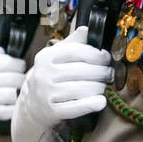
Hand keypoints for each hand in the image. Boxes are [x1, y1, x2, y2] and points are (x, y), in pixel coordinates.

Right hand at [0, 44, 25, 122]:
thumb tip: (9, 55)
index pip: (8, 63)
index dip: (19, 65)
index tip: (20, 67)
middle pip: (13, 79)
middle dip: (21, 79)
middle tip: (20, 80)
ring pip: (12, 95)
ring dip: (17, 93)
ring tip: (15, 91)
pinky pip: (8, 111)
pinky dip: (14, 108)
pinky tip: (11, 103)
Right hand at [10, 25, 110, 141]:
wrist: (33, 106)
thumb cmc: (50, 78)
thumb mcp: (56, 57)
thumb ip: (72, 43)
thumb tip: (86, 30)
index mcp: (46, 57)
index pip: (78, 51)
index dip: (97, 55)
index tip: (106, 58)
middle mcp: (44, 74)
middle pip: (84, 71)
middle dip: (102, 72)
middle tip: (109, 74)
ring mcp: (47, 94)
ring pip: (83, 89)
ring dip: (99, 88)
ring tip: (103, 86)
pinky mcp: (52, 111)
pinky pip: (78, 107)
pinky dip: (93, 104)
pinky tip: (100, 101)